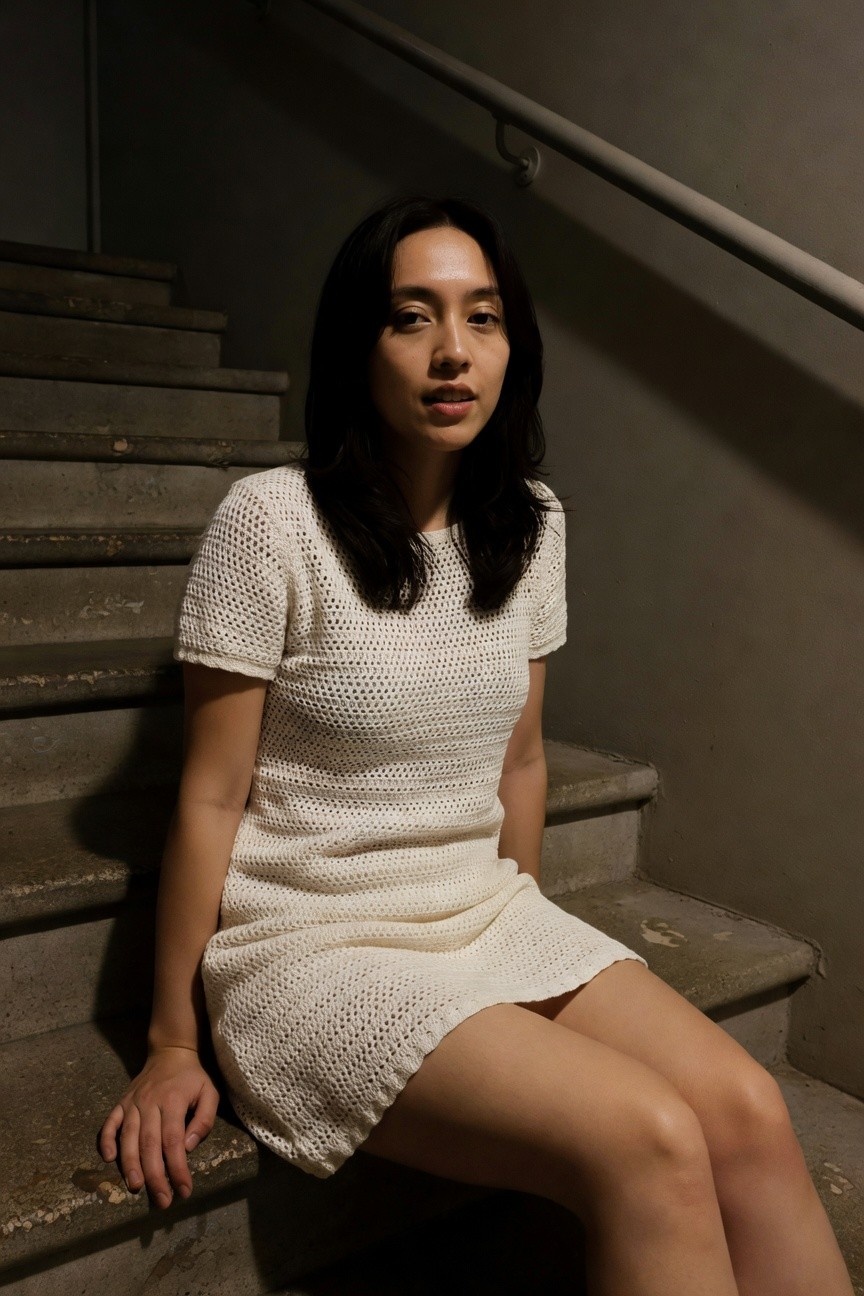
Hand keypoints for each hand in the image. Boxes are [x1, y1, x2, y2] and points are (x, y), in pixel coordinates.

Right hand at [98, 1047, 219, 1208]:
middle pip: (149, 1144)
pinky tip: (109, 1159)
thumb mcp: (209, 1093)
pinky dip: (107, 1140)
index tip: (183, 1190)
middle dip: (155, 1175)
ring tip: (135, 1187)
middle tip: (161, 1200)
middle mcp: (150, 1103)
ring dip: (130, 1164)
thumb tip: (188, 1147)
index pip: (173, 1141)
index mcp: (173, 1101)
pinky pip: (110, 1123)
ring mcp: (132, 1103)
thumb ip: (204, 1120)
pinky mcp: (121, 1103)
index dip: (177, 1168)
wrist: (170, 1052)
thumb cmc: (192, 1078)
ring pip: (128, 1137)